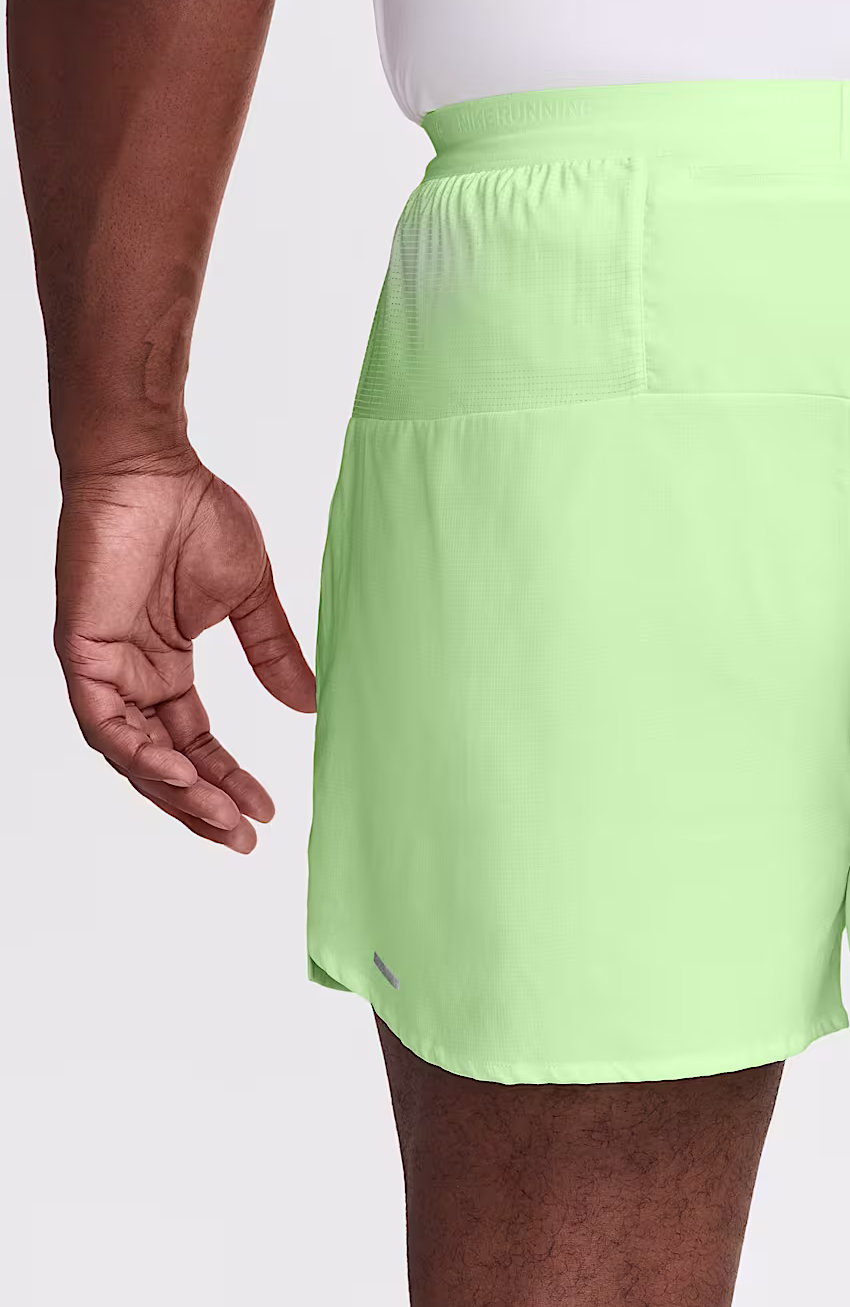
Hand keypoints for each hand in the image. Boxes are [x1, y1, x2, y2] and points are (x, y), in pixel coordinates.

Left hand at [54, 455, 316, 851]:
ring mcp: (103, 666)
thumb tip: (309, 706)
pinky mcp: (82, 652)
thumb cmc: (196, 514)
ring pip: (130, 753)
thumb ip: (274, 654)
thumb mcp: (250, 599)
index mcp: (164, 664)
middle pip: (161, 761)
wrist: (155, 469)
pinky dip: (138, 755)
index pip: (194, 741)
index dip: (227, 779)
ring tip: (219, 817)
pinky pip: (104, 723)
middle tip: (242, 837)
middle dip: (201, 803)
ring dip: (174, 791)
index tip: (265, 811)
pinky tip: (178, 775)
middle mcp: (131, 674)